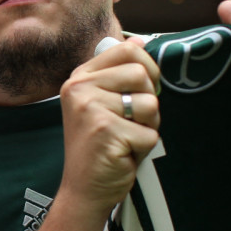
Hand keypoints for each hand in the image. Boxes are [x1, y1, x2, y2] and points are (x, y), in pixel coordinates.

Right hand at [58, 39, 161, 217]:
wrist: (83, 190)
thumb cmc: (97, 147)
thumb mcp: (100, 103)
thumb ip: (117, 73)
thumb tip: (139, 40)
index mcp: (79, 78)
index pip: (127, 49)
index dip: (147, 68)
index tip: (141, 88)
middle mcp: (80, 89)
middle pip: (142, 74)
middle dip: (147, 101)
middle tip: (130, 122)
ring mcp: (92, 110)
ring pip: (150, 104)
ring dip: (148, 126)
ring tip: (126, 139)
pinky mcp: (107, 132)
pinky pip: (151, 133)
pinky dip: (144, 148)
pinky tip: (124, 154)